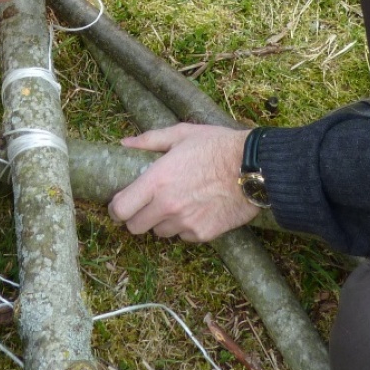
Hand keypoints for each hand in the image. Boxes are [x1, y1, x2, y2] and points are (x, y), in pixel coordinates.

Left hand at [109, 124, 256, 240]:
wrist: (253, 167)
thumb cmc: (216, 145)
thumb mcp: (181, 133)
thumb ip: (150, 140)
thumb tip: (124, 143)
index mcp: (157, 180)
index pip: (121, 208)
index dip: (116, 208)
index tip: (120, 204)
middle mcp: (167, 205)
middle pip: (135, 228)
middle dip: (137, 217)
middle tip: (147, 205)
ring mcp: (185, 222)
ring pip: (160, 233)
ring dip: (162, 222)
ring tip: (177, 203)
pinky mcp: (203, 234)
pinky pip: (184, 236)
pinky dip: (185, 227)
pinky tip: (196, 209)